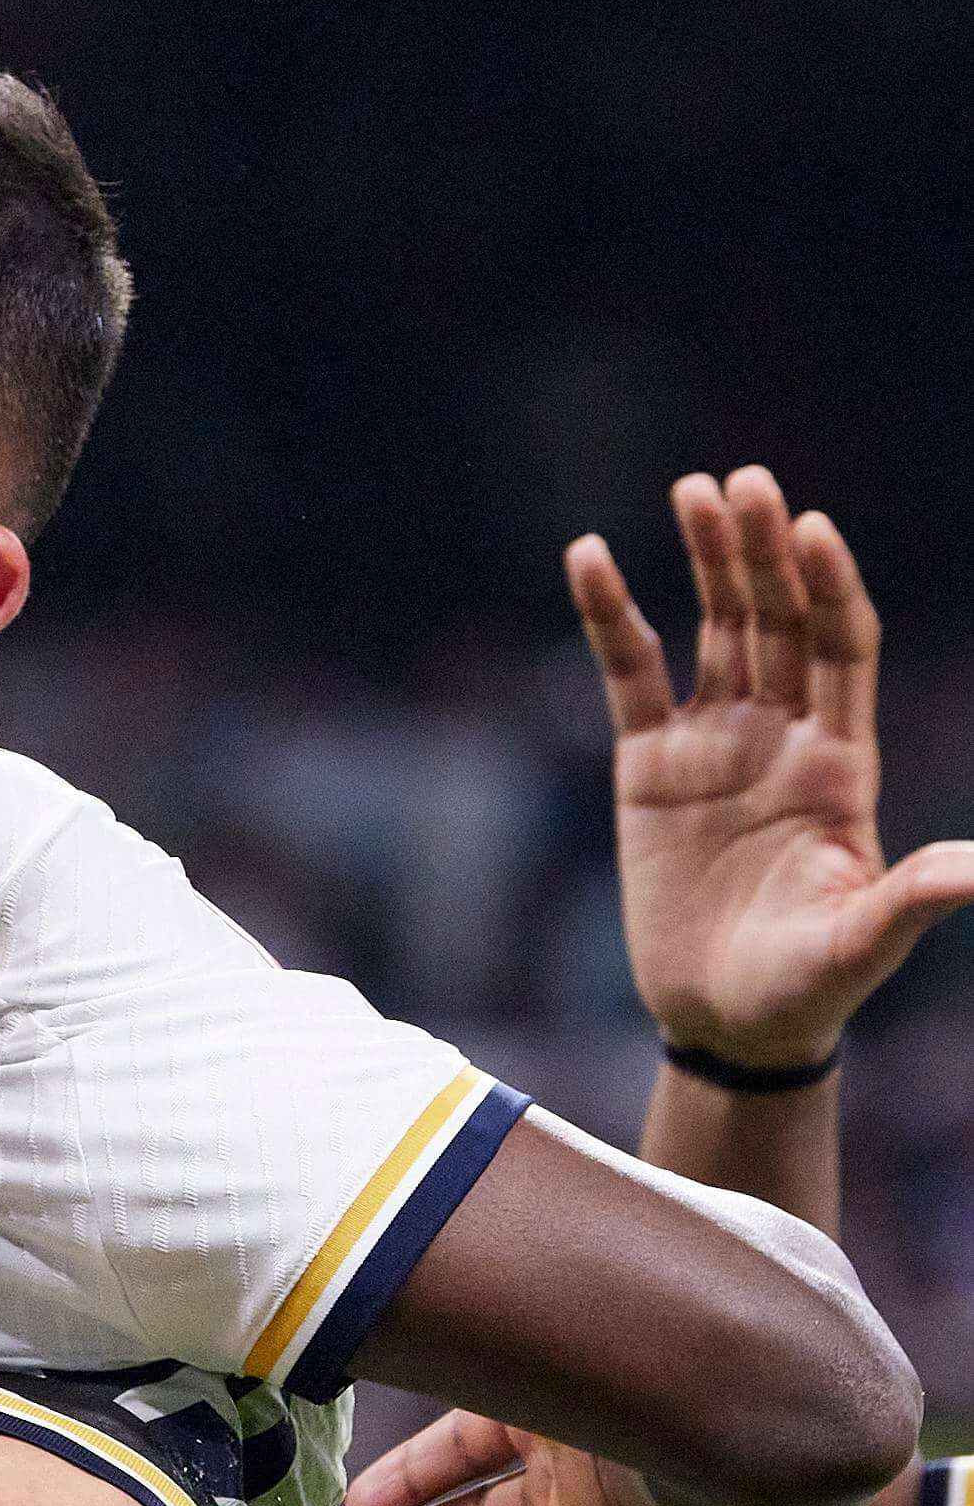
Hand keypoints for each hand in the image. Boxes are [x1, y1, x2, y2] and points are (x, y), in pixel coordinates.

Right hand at [583, 467, 973, 1068]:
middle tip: (744, 483)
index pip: (839, 649)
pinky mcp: (648, 764)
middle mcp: (782, 734)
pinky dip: (609, 615)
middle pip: (775, 619)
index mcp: (841, 762)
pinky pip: (628, 674)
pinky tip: (589, 556)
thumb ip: (916, 897)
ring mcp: (715, 743)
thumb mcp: (866, 943)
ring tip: (693, 489)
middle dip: (762, 552)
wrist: (728, 1021)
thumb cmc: (809, 987)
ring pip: (712, 628)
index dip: (828, 589)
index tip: (812, 531)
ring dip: (706, 560)